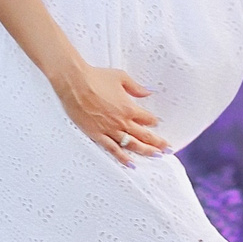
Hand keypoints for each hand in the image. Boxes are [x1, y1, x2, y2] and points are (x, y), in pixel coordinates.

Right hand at [51, 61, 171, 167]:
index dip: (154, 122)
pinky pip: (113, 149)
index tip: (158, 125)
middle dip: (158, 143)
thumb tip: (148, 92)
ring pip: (132, 145)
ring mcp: (109, 129)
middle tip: (167, 149)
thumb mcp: (121, 77)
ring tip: (156, 156)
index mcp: (129, 107)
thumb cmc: (95, 77)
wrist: (75, 83)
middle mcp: (121, 121)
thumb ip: (136, 87)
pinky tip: (130, 163)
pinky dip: (122, 158)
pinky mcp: (97, 135)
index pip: (147, 119)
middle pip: (144, 135)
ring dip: (145, 151)